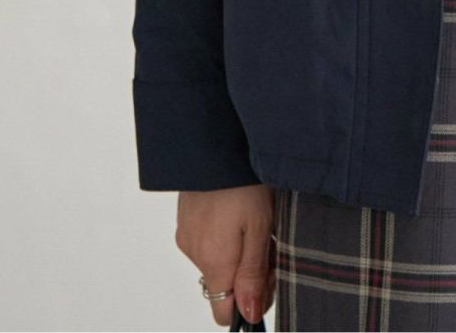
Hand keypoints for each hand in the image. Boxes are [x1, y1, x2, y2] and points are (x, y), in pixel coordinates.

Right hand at [175, 184, 273, 326]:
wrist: (215, 140)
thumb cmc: (244, 180)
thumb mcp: (260, 226)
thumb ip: (254, 274)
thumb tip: (250, 316)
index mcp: (215, 262)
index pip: (223, 313)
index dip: (249, 303)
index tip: (269, 277)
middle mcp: (194, 254)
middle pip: (223, 285)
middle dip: (249, 272)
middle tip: (269, 238)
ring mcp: (187, 235)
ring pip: (217, 260)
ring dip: (238, 249)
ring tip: (255, 215)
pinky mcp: (186, 218)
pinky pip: (207, 240)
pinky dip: (224, 233)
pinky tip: (238, 208)